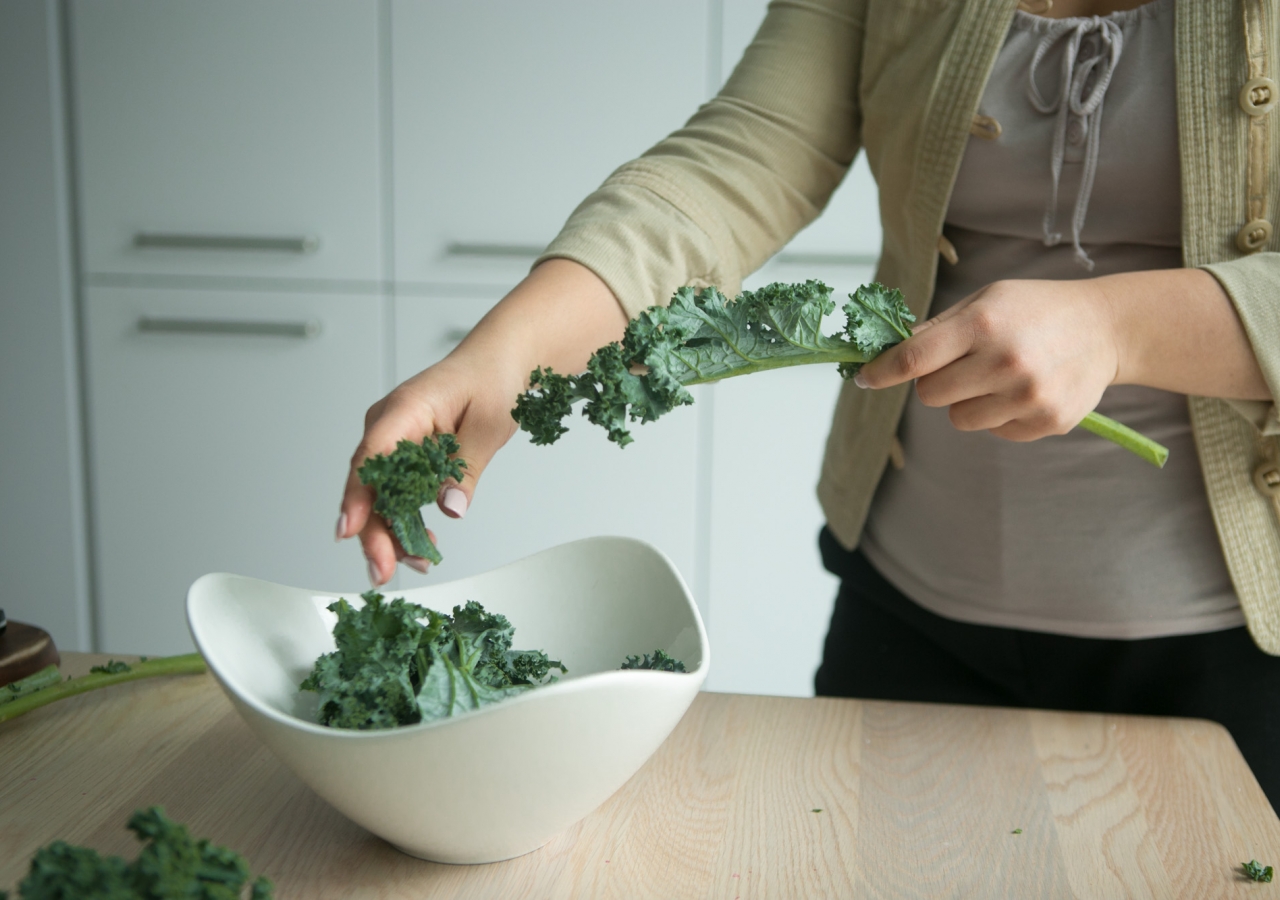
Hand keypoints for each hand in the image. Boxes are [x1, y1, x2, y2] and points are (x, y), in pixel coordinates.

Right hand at [337, 349, 526, 584]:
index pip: (372, 456)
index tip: (350, 530)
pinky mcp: (404, 455)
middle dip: (374, 532)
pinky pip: (396, 492)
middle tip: (384, 571)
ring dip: (392, 532)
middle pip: (369, 485)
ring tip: (418, 561)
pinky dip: (406, 519)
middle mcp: (389, 425)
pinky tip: (421, 544)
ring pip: (380, 494)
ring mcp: (393, 440)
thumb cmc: (491, 380)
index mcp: (406, 408)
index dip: (358, 497)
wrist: (499, 363)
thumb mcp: (488, 425)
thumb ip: (465, 468)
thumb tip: (449, 508)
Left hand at [854, 278, 1120, 440]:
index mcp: (983, 324)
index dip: (881, 372)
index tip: (863, 379)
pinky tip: (1023, 390)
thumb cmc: (1035, 309)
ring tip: (997, 376)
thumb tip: (886, 350)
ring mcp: (1028, 395)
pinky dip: (998, 415)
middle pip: (930, 395)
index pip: (914, 359)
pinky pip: (994, 432)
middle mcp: (1004, 361)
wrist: (1106, 327)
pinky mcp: (1046, 421)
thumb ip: (936, 329)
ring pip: (958, 419)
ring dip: (967, 402)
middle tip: (962, 365)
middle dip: (935, 382)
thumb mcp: (986, 300)